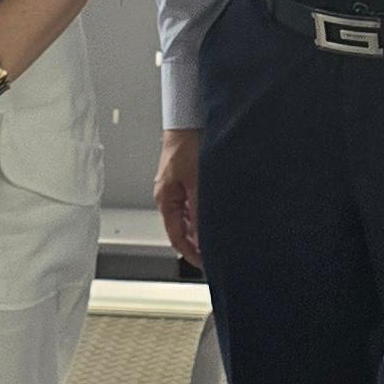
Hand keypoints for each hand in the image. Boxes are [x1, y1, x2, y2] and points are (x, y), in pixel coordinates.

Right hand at [157, 127, 203, 268]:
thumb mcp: (196, 182)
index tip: (204, 263)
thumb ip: (199, 211)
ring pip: (188, 217)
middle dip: (197, 242)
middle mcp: (169, 196)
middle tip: (214, 252)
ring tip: (218, 236)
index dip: (190, 252)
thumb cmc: (186, 145)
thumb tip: (203, 235)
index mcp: (165, 199)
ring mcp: (176, 188)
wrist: (187, 121)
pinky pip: (192, 204)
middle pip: (181, 228)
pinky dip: (202, 213)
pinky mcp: (185, 179)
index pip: (176, 235)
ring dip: (201, 227)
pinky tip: (215, 215)